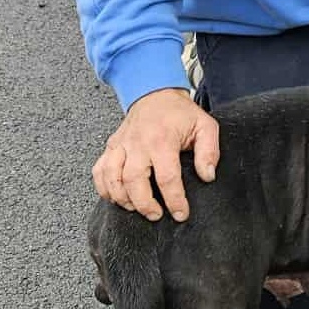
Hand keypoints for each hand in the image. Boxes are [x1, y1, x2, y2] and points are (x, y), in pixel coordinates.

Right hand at [91, 88, 219, 221]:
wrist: (155, 94)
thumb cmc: (179, 113)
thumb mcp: (205, 126)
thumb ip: (209, 152)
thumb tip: (207, 176)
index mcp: (162, 139)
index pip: (167, 177)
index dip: (174, 200)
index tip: (181, 214)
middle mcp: (138, 143)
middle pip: (133, 181)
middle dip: (144, 204)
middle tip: (156, 215)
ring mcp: (121, 145)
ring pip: (112, 178)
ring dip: (122, 199)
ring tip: (137, 208)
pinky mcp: (110, 147)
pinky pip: (98, 171)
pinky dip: (103, 188)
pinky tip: (116, 197)